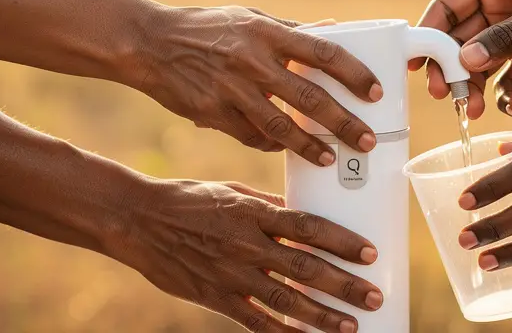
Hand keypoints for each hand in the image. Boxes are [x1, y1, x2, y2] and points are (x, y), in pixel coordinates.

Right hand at [112, 180, 383, 332]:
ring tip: (352, 326)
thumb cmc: (190, 200)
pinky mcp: (216, 297)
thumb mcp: (233, 193)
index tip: (370, 252)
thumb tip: (306, 211)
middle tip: (373, 296)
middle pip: (305, 268)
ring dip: (322, 316)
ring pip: (286, 301)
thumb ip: (270, 205)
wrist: (138, 220)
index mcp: (254, 213)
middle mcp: (246, 245)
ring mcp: (231, 275)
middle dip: (344, 285)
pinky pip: (254, 321)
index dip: (342, 241)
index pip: (308, 227)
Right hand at [129, 6, 382, 165]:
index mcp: (267, 33)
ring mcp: (231, 89)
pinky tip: (286, 150)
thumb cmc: (206, 27)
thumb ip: (290, 30)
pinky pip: (250, 135)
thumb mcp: (249, 18)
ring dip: (310, 146)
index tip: (377, 92)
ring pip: (281, 126)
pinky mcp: (212, 113)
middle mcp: (252, 60)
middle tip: (366, 141)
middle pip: (310, 97)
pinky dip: (271, 144)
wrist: (149, 42)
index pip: (324, 52)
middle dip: (343, 122)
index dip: (354, 73)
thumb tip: (335, 29)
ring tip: (330, 158)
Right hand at [412, 0, 511, 118]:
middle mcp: (499, 9)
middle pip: (458, 42)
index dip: (428, 33)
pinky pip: (508, 83)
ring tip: (473, 110)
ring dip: (473, 88)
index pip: (448, 7)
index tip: (414, 62)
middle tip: (444, 95)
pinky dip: (507, 97)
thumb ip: (505, 36)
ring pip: (479, 67)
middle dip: (449, 69)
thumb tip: (463, 60)